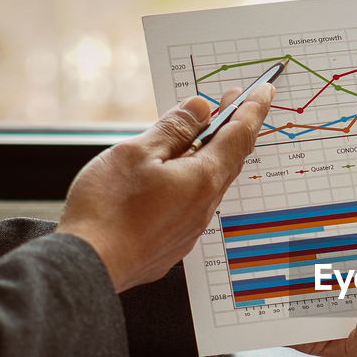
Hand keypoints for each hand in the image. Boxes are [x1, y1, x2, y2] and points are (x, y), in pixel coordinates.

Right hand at [56, 86, 273, 290]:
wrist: (90, 266)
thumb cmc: (108, 208)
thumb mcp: (137, 153)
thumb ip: (173, 129)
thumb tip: (200, 108)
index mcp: (203, 178)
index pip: (239, 135)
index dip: (253, 109)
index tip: (265, 89)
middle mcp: (205, 206)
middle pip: (229, 159)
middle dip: (233, 128)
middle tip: (232, 102)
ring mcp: (191, 228)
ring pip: (211, 183)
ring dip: (211, 155)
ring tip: (200, 135)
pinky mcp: (174, 243)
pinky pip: (193, 204)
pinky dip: (193, 181)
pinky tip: (174, 177)